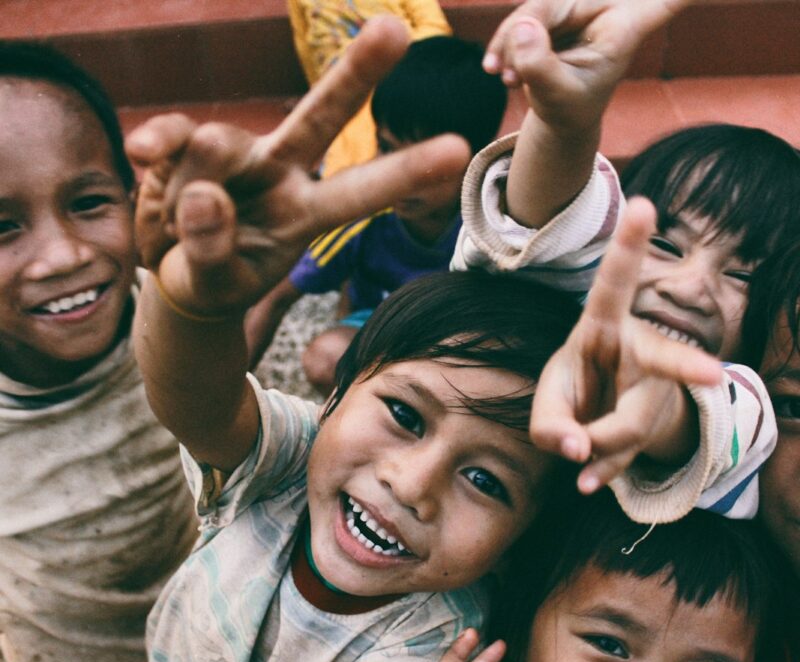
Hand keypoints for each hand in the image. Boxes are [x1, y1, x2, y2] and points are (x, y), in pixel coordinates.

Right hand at [126, 15, 470, 317]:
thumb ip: (212, 249)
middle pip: (320, 117)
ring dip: (195, 178)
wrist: (175, 271)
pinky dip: (159, 144)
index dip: (405, 170)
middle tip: (395, 29)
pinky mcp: (189, 143)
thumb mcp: (216, 282)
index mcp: (307, 214)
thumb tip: (205, 192)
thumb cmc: (212, 278)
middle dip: (355, 75)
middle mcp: (281, 173)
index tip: (458, 148)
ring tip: (179, 216)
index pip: (360, 191)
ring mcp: (238, 154)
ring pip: (221, 141)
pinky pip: (175, 134)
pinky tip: (143, 154)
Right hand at [483, 0, 693, 132]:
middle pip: (558, 0)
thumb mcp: (557, 99)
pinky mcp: (555, 11)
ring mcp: (578, 7)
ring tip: (505, 78)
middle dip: (525, 32)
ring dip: (510, 41)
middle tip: (506, 74)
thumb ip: (541, 66)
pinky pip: (523, 15)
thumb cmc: (571, 109)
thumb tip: (521, 27)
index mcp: (626, 26)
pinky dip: (506, 42)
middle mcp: (606, 7)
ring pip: (535, 6)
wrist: (561, 115)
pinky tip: (500, 70)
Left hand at [529, 197, 722, 492]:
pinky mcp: (655, 423)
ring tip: (576, 463)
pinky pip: (632, 453)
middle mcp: (639, 350)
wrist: (599, 415)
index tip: (642, 205)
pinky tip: (588, 482)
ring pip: (636, 423)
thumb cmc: (573, 388)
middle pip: (663, 359)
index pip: (614, 285)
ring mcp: (654, 388)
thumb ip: (548, 424)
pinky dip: (604, 470)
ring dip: (598, 449)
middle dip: (685, 366)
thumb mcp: (549, 399)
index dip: (629, 247)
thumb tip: (577, 453)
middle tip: (712, 376)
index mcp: (603, 326)